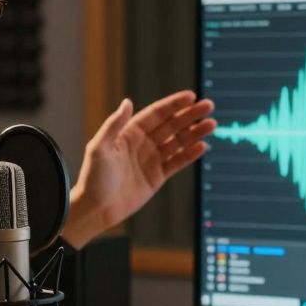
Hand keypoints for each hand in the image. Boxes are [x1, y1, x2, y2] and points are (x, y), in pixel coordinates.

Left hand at [62, 91, 215, 247]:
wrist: (96, 209)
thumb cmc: (93, 178)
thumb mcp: (99, 148)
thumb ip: (114, 125)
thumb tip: (128, 102)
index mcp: (129, 133)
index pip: (156, 114)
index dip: (174, 105)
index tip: (191, 96)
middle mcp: (143, 143)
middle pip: (171, 125)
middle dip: (190, 115)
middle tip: (208, 106)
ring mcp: (151, 159)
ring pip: (178, 142)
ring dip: (194, 132)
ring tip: (211, 124)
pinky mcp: (157, 176)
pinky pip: (177, 162)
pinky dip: (190, 154)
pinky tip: (202, 146)